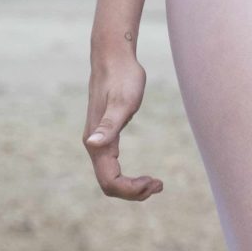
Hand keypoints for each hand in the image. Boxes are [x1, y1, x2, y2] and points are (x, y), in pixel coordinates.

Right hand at [84, 46, 162, 200]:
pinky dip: (129, 178)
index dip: (131, 189)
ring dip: (132, 187)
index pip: (109, 181)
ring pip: (110, 178)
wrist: (114, 58)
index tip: (155, 182)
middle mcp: (94, 145)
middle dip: (133, 192)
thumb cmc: (121, 77)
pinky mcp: (107, 136)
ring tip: (157, 184)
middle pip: (109, 185)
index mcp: (96, 143)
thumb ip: (108, 125)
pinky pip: (113, 168)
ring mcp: (99, 142)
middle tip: (159, 185)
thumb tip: (92, 145)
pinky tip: (146, 175)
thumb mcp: (122, 102)